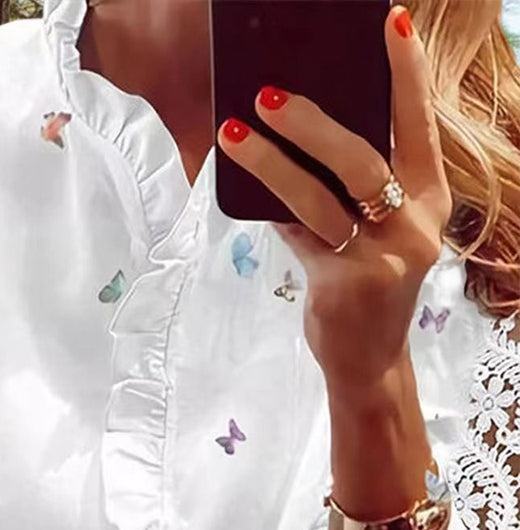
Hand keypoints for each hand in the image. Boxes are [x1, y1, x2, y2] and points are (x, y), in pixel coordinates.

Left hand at [216, 3, 452, 395]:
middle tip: (268, 91)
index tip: (390, 22)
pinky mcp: (344, 285)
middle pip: (363, 159)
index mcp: (431, 202)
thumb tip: (296, 127)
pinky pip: (296, 234)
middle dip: (313, 121)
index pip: (419, 126)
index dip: (406, 74)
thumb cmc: (371, 284)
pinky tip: (240, 183)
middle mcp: (415, 227)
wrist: (368, 360)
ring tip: (234, 131)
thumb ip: (354, 189)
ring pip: (320, 198)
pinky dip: (269, 208)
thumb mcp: (382, 232)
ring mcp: (381, 259)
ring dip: (272, 162)